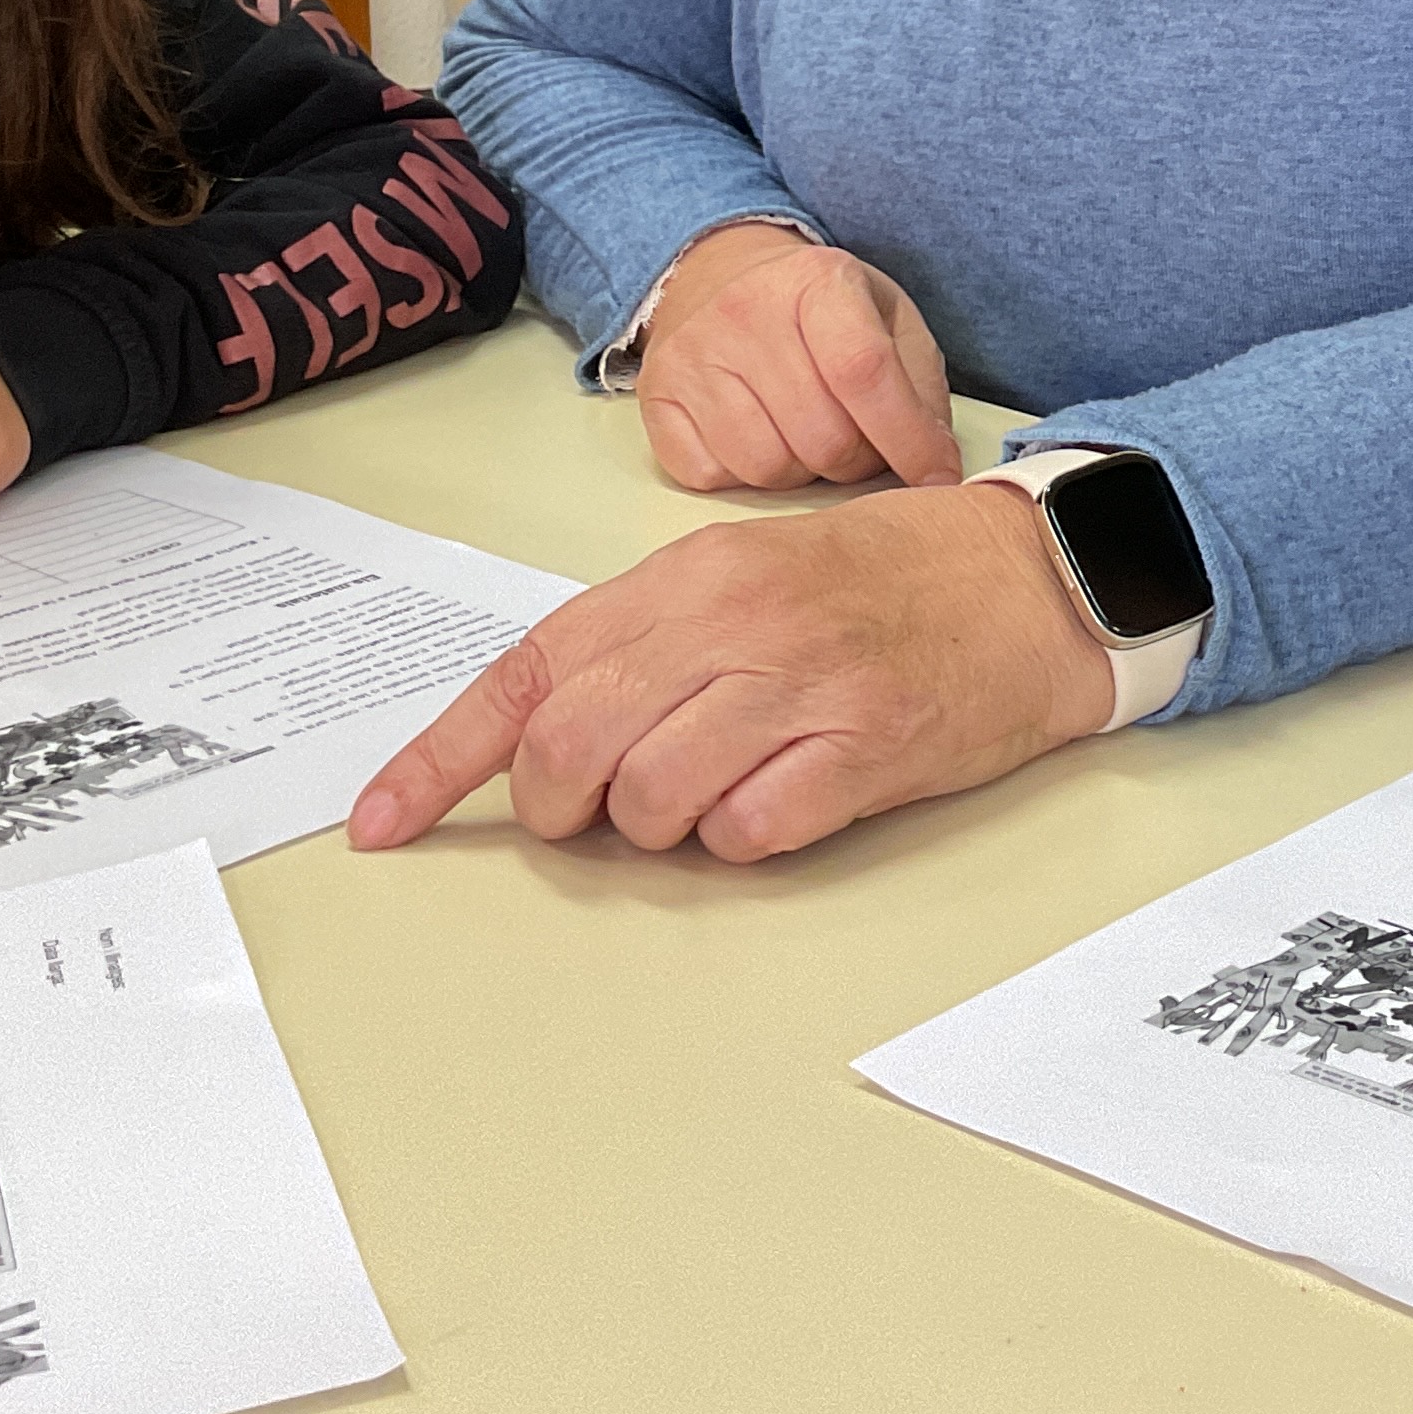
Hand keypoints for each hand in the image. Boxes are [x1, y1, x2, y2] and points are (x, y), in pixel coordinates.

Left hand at [345, 483, 1112, 862]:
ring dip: (664, 825)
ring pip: (653, 800)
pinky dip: (746, 838)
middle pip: (575, 749)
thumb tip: (548, 742)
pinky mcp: (864, 745)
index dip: (442, 758)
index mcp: (686, 575)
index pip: (530, 672)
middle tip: (609, 813)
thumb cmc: (881, 582)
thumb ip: (646, 642)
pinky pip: (751, 831)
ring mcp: (799, 682)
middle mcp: (731, 620)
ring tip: (719, 789)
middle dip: (567, 811)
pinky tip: (784, 800)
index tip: (382, 825)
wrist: (1030, 580)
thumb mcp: (746, 574)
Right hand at [633, 223, 957, 493]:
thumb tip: (935, 464)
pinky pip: (712, 477)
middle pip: (822, 437)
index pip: (863, 374)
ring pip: (768, 468)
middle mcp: (745, 312)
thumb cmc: (818, 308)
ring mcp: (693, 356)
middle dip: (857, 460)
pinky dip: (744, 477)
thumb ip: (918, 385)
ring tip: (807, 435)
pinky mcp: (656, 397)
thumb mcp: (887, 317)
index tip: (934, 477)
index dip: (906, 440)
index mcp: (816, 281)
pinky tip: (759, 437)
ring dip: (802, 473)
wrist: (719, 275)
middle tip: (860, 443)